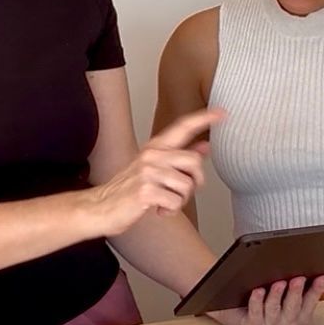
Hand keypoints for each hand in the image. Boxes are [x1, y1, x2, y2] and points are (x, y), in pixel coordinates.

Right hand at [84, 108, 223, 237]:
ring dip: (180, 200)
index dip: (204, 119)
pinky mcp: (145, 190)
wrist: (101, 207)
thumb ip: (180, 157)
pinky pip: (175, 202)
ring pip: (186, 185)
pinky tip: (158, 209)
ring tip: (164, 202)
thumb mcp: (155, 168)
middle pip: (194, 161)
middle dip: (194, 182)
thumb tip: (205, 146)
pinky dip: (170, 211)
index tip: (222, 113)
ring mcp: (148, 172)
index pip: (183, 126)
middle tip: (180, 193)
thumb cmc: (129, 189)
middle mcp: (152, 155)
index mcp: (156, 147)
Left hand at [207, 274, 323, 324]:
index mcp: (298, 318)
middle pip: (293, 309)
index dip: (317, 291)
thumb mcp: (291, 293)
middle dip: (296, 293)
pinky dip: (257, 302)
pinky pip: (255, 314)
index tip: (322, 277)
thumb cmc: (268, 299)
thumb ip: (311, 289)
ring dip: (277, 297)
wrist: (238, 309)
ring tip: (278, 283)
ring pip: (274, 311)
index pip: (310, 304)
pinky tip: (258, 291)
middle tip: (299, 278)